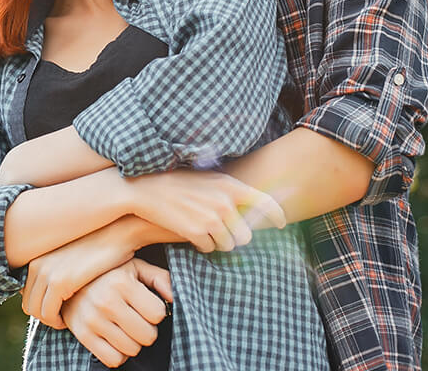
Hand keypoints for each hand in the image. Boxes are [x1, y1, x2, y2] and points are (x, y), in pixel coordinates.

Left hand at [22, 219, 138, 328]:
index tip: (59, 311)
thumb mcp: (71, 259)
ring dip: (51, 321)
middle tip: (63, 319)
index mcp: (37, 259)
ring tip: (67, 319)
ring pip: (36, 312)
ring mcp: (46, 272)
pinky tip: (71, 319)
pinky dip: (57, 322)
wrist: (116, 233)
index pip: (26, 295)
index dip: (42, 308)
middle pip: (28, 305)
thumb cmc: (98, 250)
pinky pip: (48, 314)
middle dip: (45, 316)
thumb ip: (57, 271)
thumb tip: (52, 291)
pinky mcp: (60, 281)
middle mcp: (37, 265)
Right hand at [62, 259, 172, 367]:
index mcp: (121, 282)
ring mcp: (93, 320)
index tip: (147, 306)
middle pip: (147, 336)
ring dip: (133, 342)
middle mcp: (106, 301)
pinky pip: (113, 359)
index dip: (156, 312)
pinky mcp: (83, 335)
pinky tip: (115, 339)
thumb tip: (174, 297)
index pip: (158, 314)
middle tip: (138, 319)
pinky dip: (119, 354)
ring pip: (132, 350)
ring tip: (125, 328)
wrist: (68, 280)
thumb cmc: (108, 274)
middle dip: (147, 330)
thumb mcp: (134, 267)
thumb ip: (159, 278)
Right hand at [125, 168, 284, 252]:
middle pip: (246, 236)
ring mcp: (211, 218)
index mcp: (230, 186)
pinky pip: (209, 248)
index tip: (280, 224)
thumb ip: (230, 193)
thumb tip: (252, 210)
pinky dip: (201, 244)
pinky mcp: (196, 232)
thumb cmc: (179, 183)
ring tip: (203, 228)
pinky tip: (190, 231)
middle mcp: (225, 202)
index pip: (265, 202)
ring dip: (218, 242)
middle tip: (221, 231)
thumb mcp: (209, 180)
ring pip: (228, 245)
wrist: (147, 190)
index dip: (277, 216)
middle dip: (235, 238)